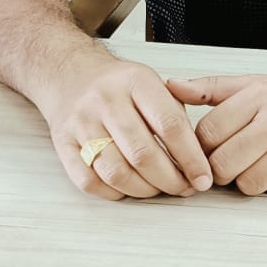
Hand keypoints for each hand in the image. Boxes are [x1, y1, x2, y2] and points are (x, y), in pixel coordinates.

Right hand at [40, 57, 214, 201]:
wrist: (72, 73)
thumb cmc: (118, 84)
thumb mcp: (152, 82)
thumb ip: (176, 113)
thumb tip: (199, 157)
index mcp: (136, 81)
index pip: (170, 124)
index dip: (191, 157)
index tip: (203, 176)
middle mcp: (106, 99)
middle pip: (143, 153)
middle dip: (170, 180)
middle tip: (183, 188)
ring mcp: (82, 122)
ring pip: (116, 172)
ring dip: (144, 190)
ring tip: (158, 188)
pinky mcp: (63, 143)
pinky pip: (90, 182)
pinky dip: (114, 193)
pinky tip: (128, 187)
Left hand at [163, 71, 266, 196]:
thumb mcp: (256, 83)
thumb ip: (211, 88)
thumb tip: (171, 86)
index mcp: (259, 95)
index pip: (207, 134)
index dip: (202, 146)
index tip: (210, 146)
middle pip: (223, 165)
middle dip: (221, 168)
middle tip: (233, 157)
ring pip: (248, 184)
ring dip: (248, 178)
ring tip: (262, 159)